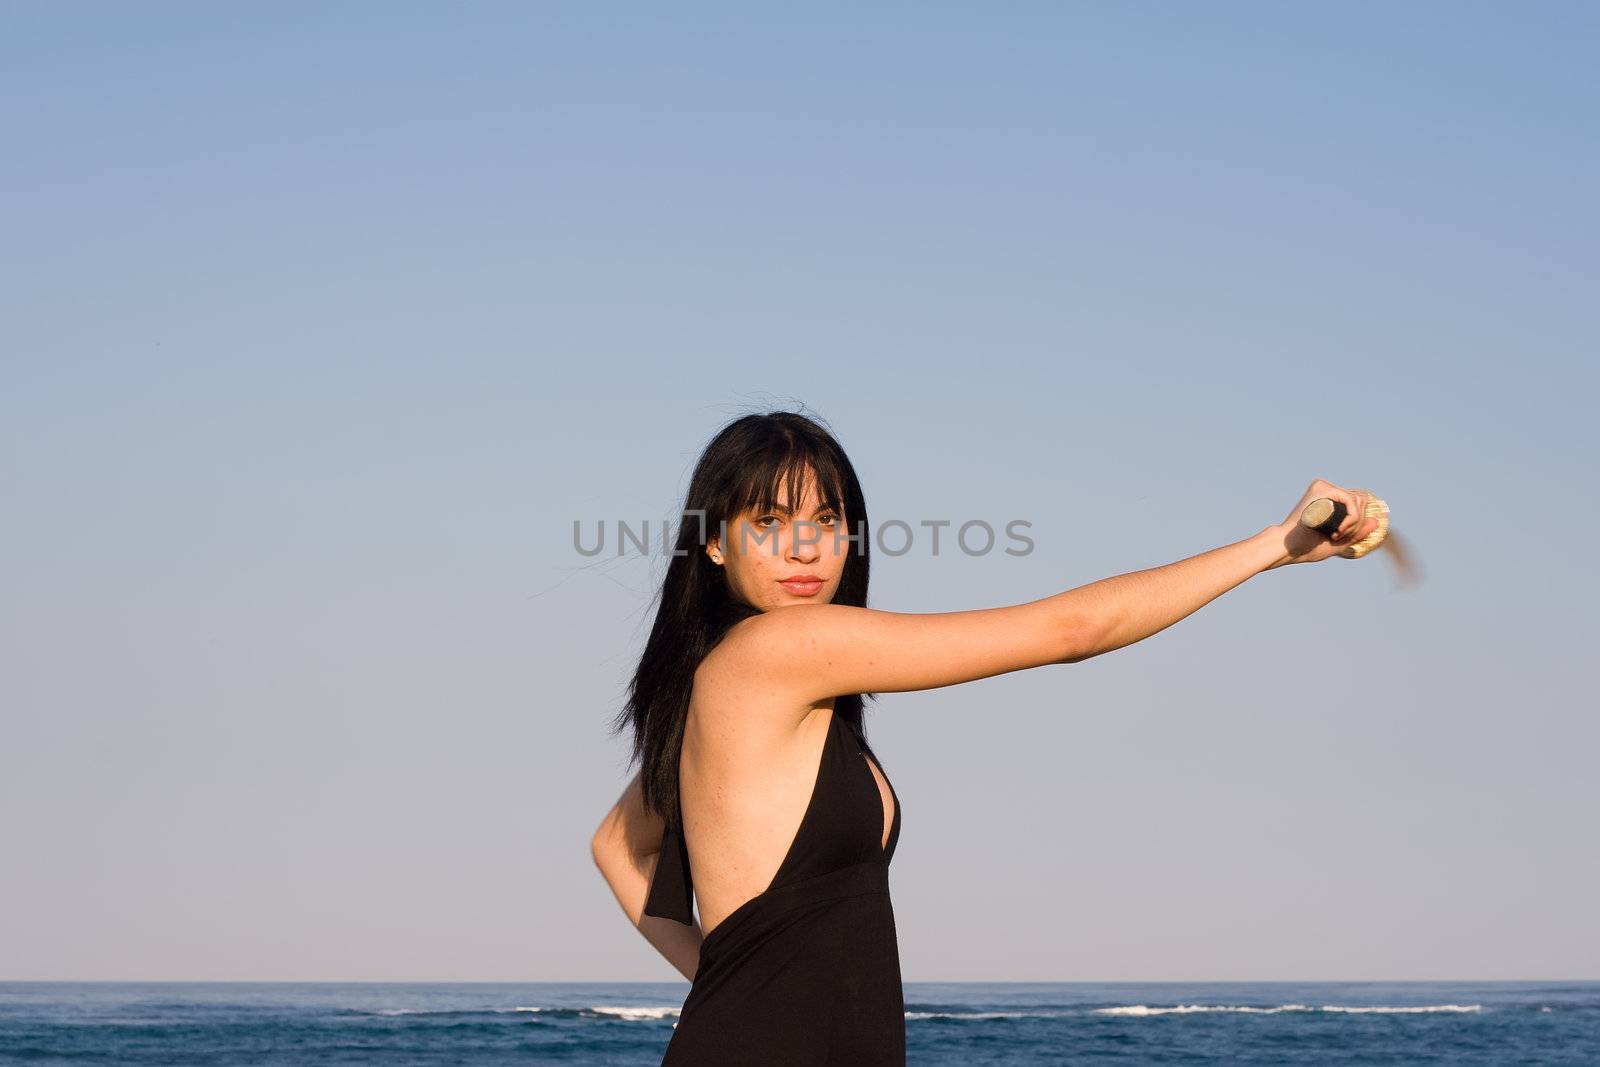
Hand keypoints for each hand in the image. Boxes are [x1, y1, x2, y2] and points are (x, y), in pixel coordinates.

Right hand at [1264, 479, 1381, 568]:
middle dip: (1357, 523)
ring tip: (1337, 535)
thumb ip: (1357, 532)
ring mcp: (1324, 487)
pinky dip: (1351, 518)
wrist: (1289, 546)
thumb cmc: (1308, 547)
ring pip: (1358, 500)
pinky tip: (1338, 530)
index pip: (1357, 503)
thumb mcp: (1340, 542)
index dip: (1357, 522)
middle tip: (1339, 537)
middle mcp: (1326, 489)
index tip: (1339, 538)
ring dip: (1354, 522)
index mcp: (1329, 499)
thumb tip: (1376, 520)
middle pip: (1361, 500)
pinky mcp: (1322, 488)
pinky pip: (1351, 500)